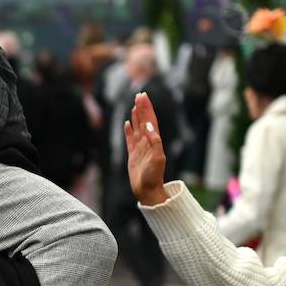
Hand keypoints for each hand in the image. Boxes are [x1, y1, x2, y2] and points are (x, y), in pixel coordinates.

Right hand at [123, 92, 169, 206]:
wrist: (147, 190)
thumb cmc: (154, 176)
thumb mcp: (157, 158)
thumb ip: (154, 141)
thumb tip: (148, 126)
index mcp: (154, 141)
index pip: (150, 120)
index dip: (147, 108)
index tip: (143, 96)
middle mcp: (147, 142)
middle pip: (144, 121)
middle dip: (142, 107)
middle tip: (139, 94)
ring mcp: (140, 148)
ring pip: (137, 128)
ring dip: (136, 116)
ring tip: (134, 105)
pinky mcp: (133, 155)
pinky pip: (130, 139)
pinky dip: (128, 130)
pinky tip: (127, 123)